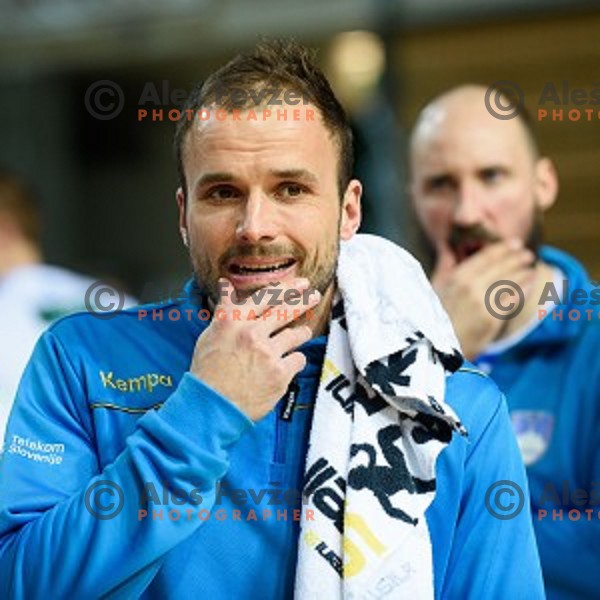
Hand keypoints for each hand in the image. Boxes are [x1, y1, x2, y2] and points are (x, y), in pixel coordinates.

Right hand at [190, 278, 320, 420]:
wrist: (212, 407)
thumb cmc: (207, 373)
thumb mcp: (209, 335)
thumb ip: (224, 310)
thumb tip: (226, 286)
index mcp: (233, 321)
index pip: (265, 296)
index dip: (287, 287)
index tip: (300, 284)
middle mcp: (251, 333)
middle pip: (286, 310)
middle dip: (304, 300)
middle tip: (313, 295)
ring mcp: (267, 353)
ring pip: (296, 334)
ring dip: (302, 332)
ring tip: (304, 331)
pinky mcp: (280, 374)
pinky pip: (298, 359)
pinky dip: (295, 361)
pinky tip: (289, 364)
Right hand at [431, 240, 534, 358]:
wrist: (432, 347)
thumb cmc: (430, 316)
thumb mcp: (432, 287)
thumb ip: (444, 266)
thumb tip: (449, 247)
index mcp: (456, 277)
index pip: (485, 257)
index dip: (503, 248)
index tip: (515, 243)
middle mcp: (471, 287)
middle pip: (501, 267)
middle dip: (517, 258)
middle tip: (527, 254)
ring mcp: (483, 303)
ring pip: (510, 282)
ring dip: (523, 273)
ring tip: (530, 268)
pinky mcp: (492, 320)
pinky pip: (512, 300)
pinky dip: (524, 289)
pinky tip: (529, 284)